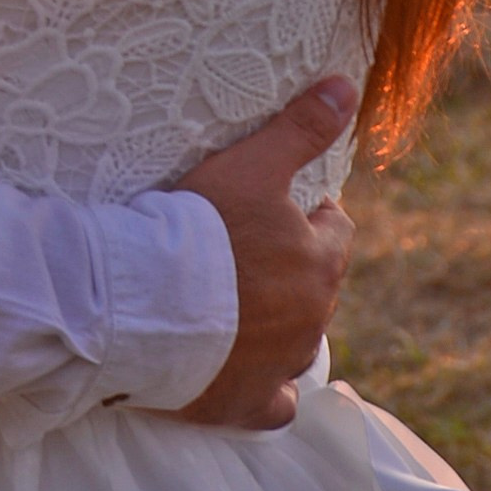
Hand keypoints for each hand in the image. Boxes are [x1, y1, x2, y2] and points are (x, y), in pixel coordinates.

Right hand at [168, 76, 356, 430]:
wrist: (144, 306)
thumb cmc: (198, 229)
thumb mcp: (250, 165)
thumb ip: (300, 129)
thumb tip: (347, 86)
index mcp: (318, 263)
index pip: (337, 233)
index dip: (315, 216)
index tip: (291, 207)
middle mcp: (312, 319)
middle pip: (318, 287)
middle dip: (296, 269)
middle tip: (255, 251)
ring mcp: (281, 365)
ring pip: (300, 343)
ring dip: (283, 325)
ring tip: (246, 306)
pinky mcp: (246, 403)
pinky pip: (276, 404)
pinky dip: (269, 389)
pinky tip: (252, 374)